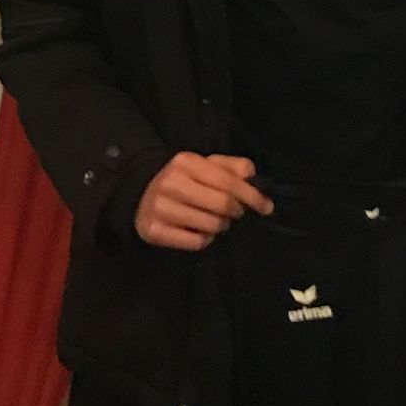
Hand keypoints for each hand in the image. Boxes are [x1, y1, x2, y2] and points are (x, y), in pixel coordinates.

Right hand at [135, 152, 273, 250]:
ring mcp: (161, 208)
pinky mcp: (154, 231)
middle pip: (222, 205)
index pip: (228, 181)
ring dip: (220, 226)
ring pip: (210, 226)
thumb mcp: (204, 165)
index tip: (266, 207)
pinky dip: (205, 239)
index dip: (252, 196)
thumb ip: (230, 166)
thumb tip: (251, 174)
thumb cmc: (181, 179)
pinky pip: (195, 243)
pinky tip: (199, 230)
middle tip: (235, 213)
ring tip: (213, 220)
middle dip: (236, 212)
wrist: (139, 194)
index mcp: (186, 163)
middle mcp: (171, 184)